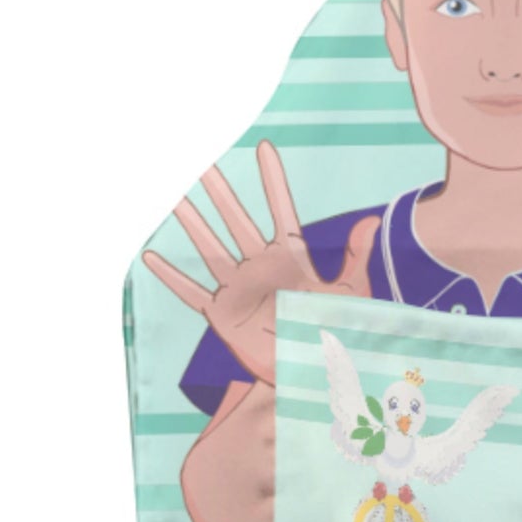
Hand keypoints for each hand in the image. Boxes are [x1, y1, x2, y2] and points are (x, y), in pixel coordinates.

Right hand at [142, 139, 381, 384]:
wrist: (315, 373)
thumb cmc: (335, 332)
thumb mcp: (351, 293)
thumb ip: (355, 256)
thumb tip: (371, 220)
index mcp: (292, 258)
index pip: (281, 209)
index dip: (273, 180)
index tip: (264, 148)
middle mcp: (261, 267)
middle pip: (237, 221)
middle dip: (221, 192)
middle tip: (202, 161)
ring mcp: (239, 289)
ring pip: (210, 248)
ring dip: (192, 223)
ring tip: (173, 197)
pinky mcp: (223, 315)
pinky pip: (191, 293)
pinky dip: (171, 277)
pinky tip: (150, 257)